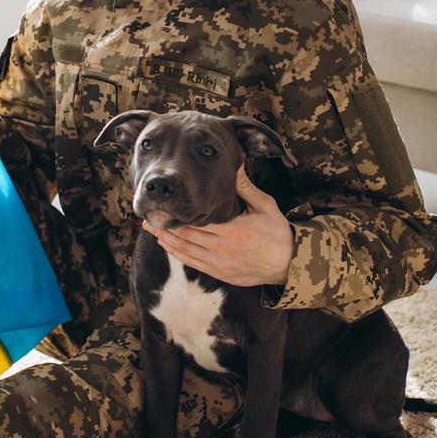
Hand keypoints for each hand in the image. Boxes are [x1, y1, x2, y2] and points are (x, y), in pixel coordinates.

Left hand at [141, 163, 294, 286]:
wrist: (289, 264)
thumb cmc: (278, 232)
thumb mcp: (265, 205)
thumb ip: (246, 187)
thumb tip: (235, 164)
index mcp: (232, 230)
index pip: (197, 221)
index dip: (177, 214)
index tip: (163, 205)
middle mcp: (222, 248)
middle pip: (185, 236)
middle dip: (164, 226)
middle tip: (147, 215)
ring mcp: (219, 263)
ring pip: (185, 251)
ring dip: (166, 240)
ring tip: (150, 229)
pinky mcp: (220, 273)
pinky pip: (193, 263)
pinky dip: (178, 254)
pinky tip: (167, 246)